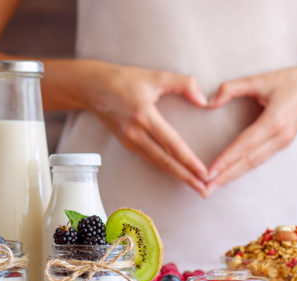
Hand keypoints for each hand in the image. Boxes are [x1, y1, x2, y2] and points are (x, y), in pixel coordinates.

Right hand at [80, 61, 208, 195]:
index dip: (189, 161)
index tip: (204, 172)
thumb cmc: (124, 79)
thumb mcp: (156, 76)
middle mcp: (135, 133)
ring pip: (157, 163)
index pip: (172, 144)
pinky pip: (148, 159)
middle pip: (165, 161)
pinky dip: (164, 168)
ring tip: (193, 185)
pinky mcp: (126, 143)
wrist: (92, 87)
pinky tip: (175, 173)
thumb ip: (183, 84)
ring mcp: (129, 140)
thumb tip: (204, 101)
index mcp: (144, 116)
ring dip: (176, 175)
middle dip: (186, 176)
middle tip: (204, 189)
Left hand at [206, 61, 296, 195]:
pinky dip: (242, 171)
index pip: (244, 146)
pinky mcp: (282, 144)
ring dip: (231, 177)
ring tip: (213, 188)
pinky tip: (229, 177)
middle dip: (224, 177)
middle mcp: (279, 137)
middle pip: (247, 162)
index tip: (209, 172)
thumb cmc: (291, 81)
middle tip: (205, 189)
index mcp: (274, 121)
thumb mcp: (259, 79)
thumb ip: (231, 88)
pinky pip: (258, 161)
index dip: (225, 160)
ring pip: (252, 165)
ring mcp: (282, 143)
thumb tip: (209, 102)